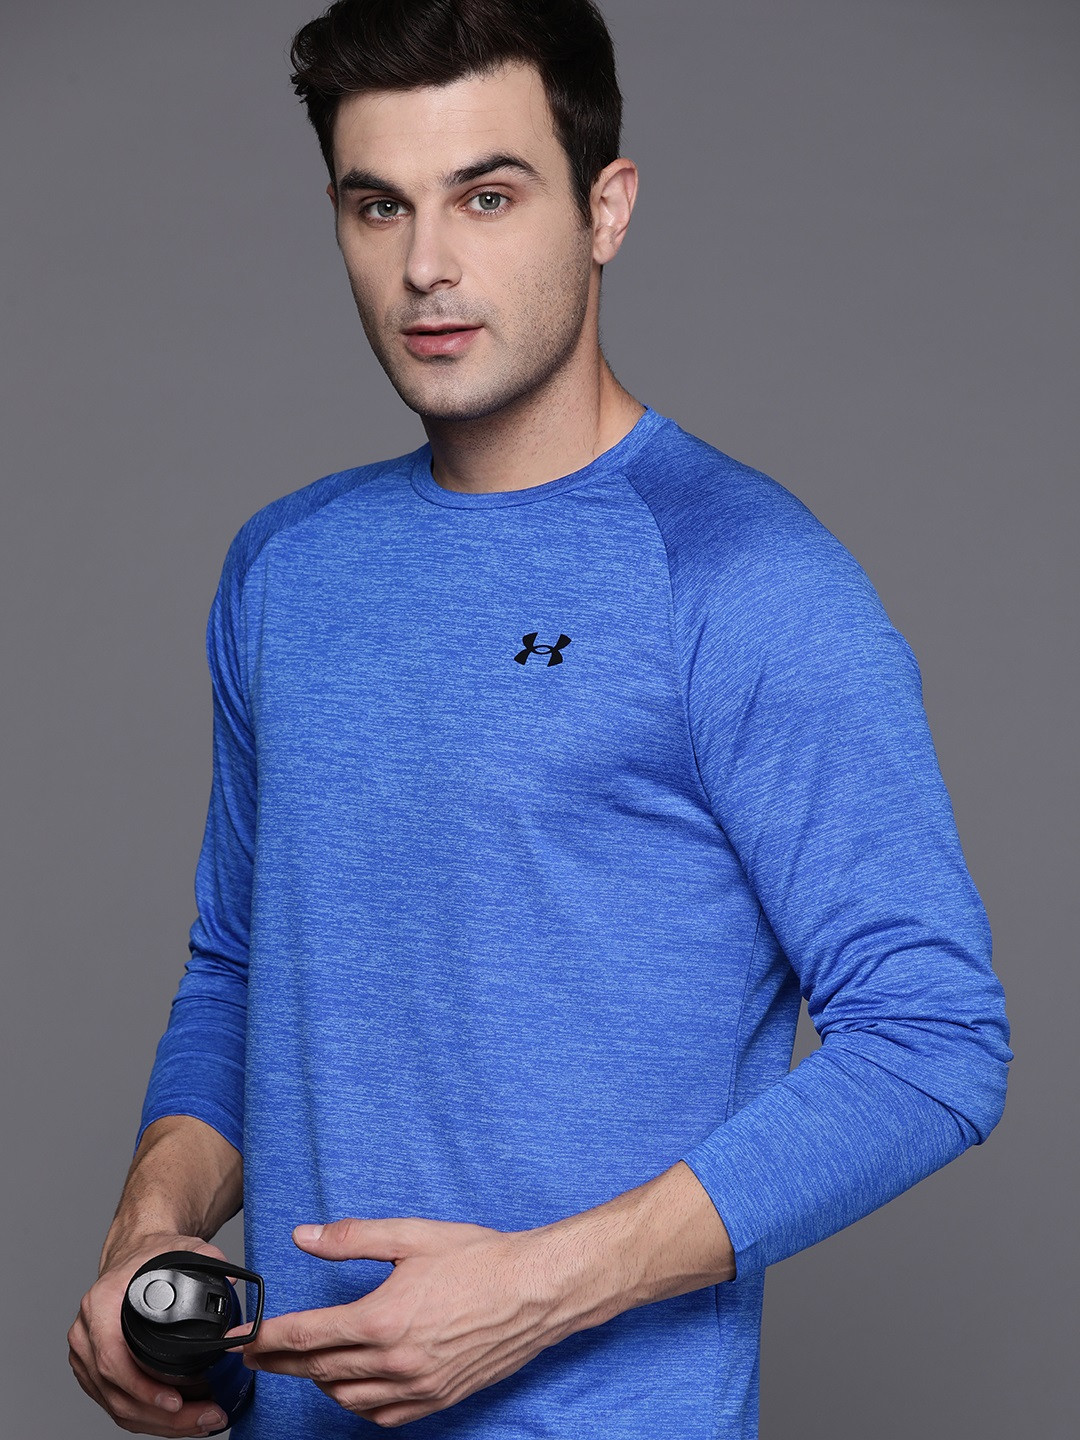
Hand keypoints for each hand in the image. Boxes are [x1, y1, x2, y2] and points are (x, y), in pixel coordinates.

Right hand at [68, 1233, 232, 1436]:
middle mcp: (86, 1334)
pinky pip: (117, 1405)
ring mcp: (85, 1356)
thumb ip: (209, 1259)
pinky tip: (178, 1420)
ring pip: (117, 1407)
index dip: (143, 1388)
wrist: (133, 1253)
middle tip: (204, 1418)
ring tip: (200, 1422)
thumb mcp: (182, 1249)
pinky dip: (148, 1418)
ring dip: (160, 1424)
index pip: (113, 1359)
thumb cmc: (152, 1253)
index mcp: (100, 1305)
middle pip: (117, 1394)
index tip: (176, 1401)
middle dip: (164, 1417)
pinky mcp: (92, 1371)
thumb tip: (231, 1279)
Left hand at [235, 1216, 566, 1428]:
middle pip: (318, 1370)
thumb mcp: (412, 1236)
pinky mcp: (436, 1399)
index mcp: (383, 1318)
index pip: (307, 1335)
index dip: (269, 1339)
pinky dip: (356, 1405)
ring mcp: (416, 1386)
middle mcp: (395, 1360)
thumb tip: (305, 1237)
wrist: (536, 1291)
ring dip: (317, 1384)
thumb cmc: (480, 1259)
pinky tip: (351, 1389)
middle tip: (256, 1356)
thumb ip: (353, 1237)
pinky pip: (381, 1416)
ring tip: (302, 1366)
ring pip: (346, 1399)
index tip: (245, 1339)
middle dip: (280, 1363)